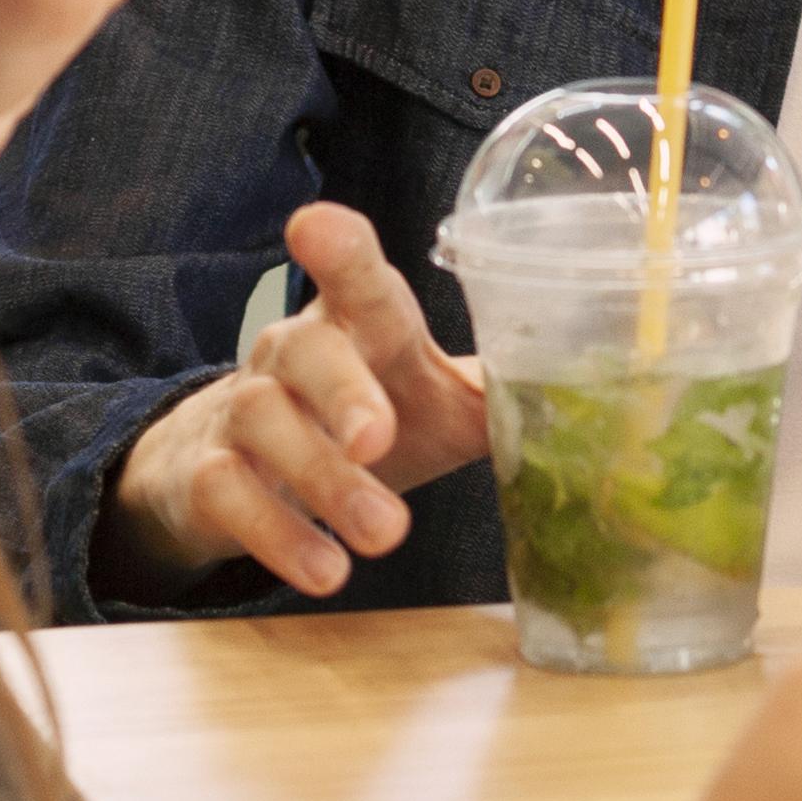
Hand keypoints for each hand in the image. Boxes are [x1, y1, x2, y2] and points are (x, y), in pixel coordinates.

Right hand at [107, 205, 491, 596]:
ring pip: (265, 421)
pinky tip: (325, 572)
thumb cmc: (363, 422)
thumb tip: (593, 404)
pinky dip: (279, 535)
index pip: (352, 277)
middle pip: (304, 348)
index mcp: (358, 324)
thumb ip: (496, 402)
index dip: (337, 248)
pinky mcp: (208, 476)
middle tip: (377, 439)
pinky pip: (231, 494)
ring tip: (383, 535)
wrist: (239, 473)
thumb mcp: (435, 408)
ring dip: (326, 479)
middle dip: (342, 390)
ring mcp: (243, 411)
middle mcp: (292, 353)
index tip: (317, 228)